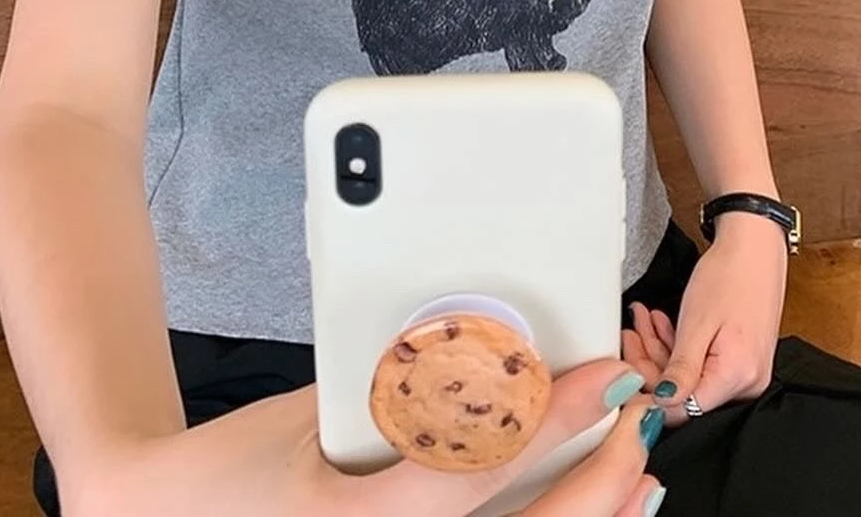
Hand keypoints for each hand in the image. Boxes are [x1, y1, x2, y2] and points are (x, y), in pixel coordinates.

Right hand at [66, 359, 665, 516]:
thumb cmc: (226, 467)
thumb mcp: (305, 417)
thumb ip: (393, 393)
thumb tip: (482, 360)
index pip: (477, 472)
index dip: (552, 419)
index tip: (603, 374)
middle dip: (598, 481)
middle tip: (634, 421)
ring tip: (628, 471)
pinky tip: (576, 509)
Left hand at [636, 213, 785, 423]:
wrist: (755, 247)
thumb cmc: (730, 276)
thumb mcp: (696, 322)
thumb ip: (680, 369)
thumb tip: (662, 405)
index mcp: (737, 377)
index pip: (684, 410)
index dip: (650, 396)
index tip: (626, 375)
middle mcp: (748, 383)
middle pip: (686, 394)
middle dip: (651, 364)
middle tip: (631, 333)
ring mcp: (747, 373)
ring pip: (692, 377)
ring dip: (663, 350)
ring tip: (644, 321)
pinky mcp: (743, 361)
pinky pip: (706, 365)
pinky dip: (681, 348)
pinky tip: (664, 325)